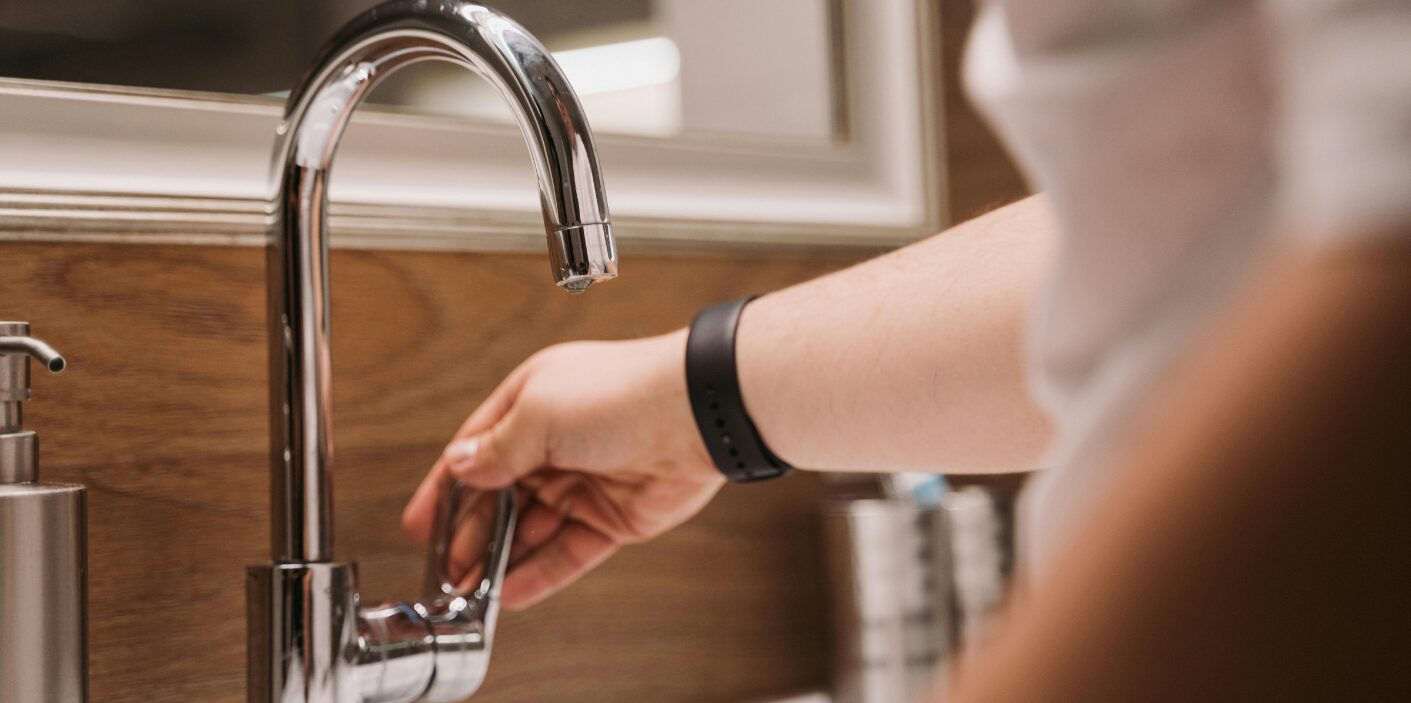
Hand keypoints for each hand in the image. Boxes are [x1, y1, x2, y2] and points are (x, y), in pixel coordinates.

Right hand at [402, 329, 723, 609]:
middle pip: (500, 497)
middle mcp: (556, 442)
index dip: (446, 489)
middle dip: (470, 534)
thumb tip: (460, 466)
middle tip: (446, 569)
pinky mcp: (614, 517)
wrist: (696, 416)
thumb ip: (497, 449)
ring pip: (531, 529)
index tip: (421, 523)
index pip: (475, 451)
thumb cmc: (623, 394)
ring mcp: (585, 481)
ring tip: (471, 590)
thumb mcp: (539, 414)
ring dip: (499, 558)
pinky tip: (510, 590)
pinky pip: (567, 551)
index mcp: (532, 403)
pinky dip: (538, 572)